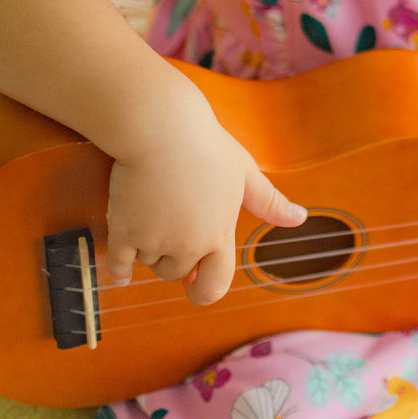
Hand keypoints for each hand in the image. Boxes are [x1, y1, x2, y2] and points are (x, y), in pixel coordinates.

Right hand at [105, 101, 305, 305]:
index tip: (195, 285)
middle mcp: (188, 246)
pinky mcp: (124, 232)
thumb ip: (269, 201)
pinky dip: (118, 269)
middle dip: (173, 256)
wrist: (161, 128)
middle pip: (176, 273)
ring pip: (148, 262)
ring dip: (148, 246)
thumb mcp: (245, 171)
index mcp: (219, 235)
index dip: (205, 291)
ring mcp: (154, 241)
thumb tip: (300, 219)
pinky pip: (117, 265)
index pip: (215, 286)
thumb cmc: (207, 145)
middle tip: (172, 221)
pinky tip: (121, 273)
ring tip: (153, 209)